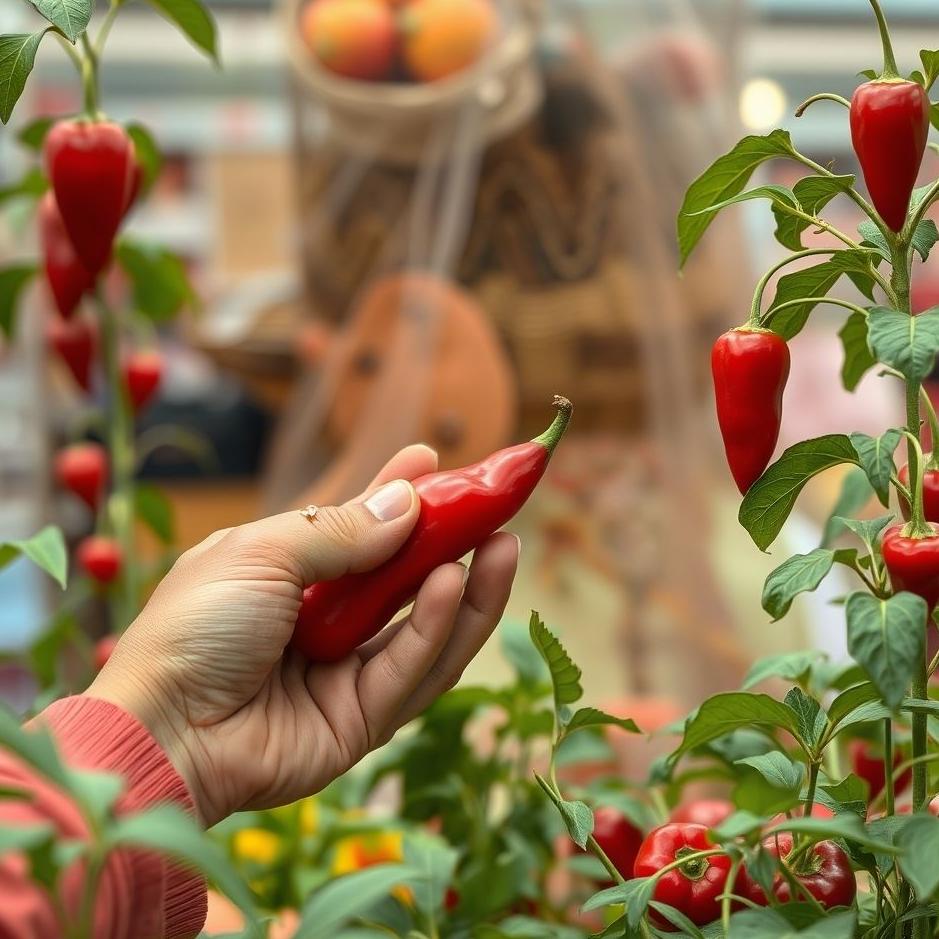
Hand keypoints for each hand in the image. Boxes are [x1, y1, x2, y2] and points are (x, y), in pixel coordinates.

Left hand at [89, 446, 518, 825]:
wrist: (160, 729)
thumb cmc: (196, 625)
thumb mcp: (264, 553)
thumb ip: (342, 530)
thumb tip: (408, 500)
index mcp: (292, 579)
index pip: (361, 534)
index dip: (399, 499)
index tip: (434, 460)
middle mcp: (325, 625)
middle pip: (406, 584)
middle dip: (455, 546)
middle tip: (499, 509)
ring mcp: (344, 676)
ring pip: (426, 630)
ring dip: (470, 588)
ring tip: (504, 543)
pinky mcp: (361, 722)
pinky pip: (410, 670)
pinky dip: (436, 626)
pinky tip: (454, 583)